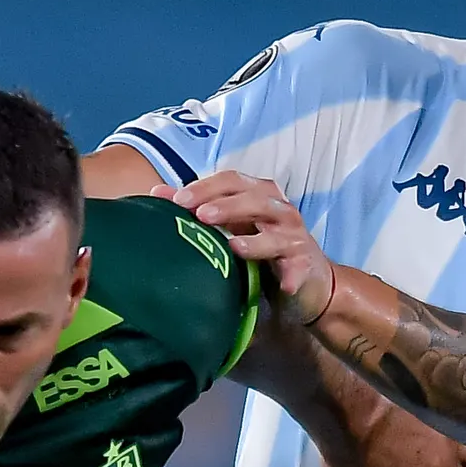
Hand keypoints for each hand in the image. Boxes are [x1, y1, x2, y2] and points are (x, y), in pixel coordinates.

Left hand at [176, 171, 334, 326]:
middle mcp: (279, 209)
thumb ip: (198, 208)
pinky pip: (297, 268)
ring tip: (232, 245)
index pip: (232, 181)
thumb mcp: (231, 225)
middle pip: (254, 198)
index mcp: (259, 194)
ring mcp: (294, 236)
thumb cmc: (263, 246)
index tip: (177, 199)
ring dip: (254, 238)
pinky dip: (290, 275)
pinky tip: (282, 285)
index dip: (206, 187)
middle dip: (226, 205)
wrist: (308, 279)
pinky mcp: (304, 264)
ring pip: (276, 230)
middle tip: (199, 214)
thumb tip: (157, 192)